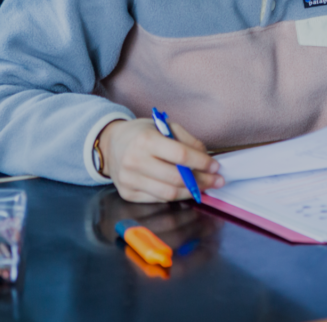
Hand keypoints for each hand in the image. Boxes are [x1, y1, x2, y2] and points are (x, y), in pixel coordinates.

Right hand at [99, 118, 224, 202]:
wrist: (110, 144)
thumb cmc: (142, 134)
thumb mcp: (165, 127)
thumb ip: (188, 141)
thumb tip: (207, 159)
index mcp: (145, 140)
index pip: (180, 155)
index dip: (201, 163)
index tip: (215, 167)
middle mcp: (134, 161)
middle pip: (176, 178)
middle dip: (201, 181)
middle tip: (216, 181)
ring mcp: (129, 180)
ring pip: (169, 193)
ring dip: (191, 192)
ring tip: (204, 188)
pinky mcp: (127, 194)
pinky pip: (158, 199)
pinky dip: (175, 195)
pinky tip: (184, 190)